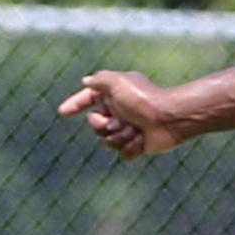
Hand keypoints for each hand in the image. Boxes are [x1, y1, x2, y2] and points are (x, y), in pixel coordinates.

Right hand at [60, 69, 189, 159]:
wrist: (170, 118)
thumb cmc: (144, 98)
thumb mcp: (118, 83)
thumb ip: (99, 80)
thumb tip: (86, 81)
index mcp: (113, 96)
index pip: (88, 99)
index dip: (75, 104)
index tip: (63, 112)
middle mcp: (119, 112)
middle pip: (95, 126)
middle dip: (104, 126)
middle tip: (120, 121)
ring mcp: (128, 129)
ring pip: (107, 142)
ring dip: (119, 137)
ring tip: (135, 130)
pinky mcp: (137, 145)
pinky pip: (122, 153)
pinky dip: (131, 148)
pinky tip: (142, 140)